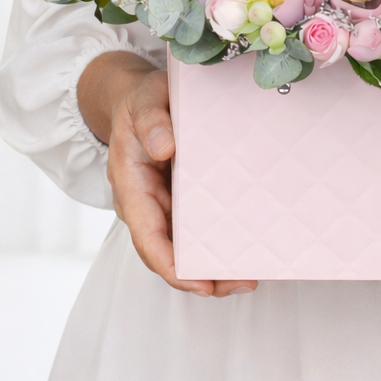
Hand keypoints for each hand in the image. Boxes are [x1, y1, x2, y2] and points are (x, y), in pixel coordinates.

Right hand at [82, 53, 256, 297]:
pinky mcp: (180, 199)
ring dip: (212, 265)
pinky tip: (244, 248)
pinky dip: (216, 241)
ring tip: (249, 277)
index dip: (170, 263)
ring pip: (183, 245)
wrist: (140, 97)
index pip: (147, 235)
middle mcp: (145, 203)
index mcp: (131, 184)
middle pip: (167, 252)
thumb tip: (164, 146)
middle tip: (242, 283)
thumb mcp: (143, 100)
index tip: (198, 281)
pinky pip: (196, 227)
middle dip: (200, 276)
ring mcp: (162, 204)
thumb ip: (151, 120)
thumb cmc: (142, 99)